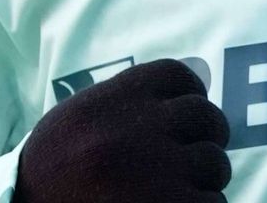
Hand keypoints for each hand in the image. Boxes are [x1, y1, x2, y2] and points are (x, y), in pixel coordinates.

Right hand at [14, 58, 230, 202]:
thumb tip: (186, 92)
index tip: (188, 117)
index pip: (179, 75)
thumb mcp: (76, 122)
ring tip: (177, 191)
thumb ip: (122, 103)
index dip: (192, 94)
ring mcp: (155, 171)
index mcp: (113, 101)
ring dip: (204, 179)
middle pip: (205, 116)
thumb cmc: (51, 175)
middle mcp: (136, 130)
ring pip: (215, 163)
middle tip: (193, 157)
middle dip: (207, 136)